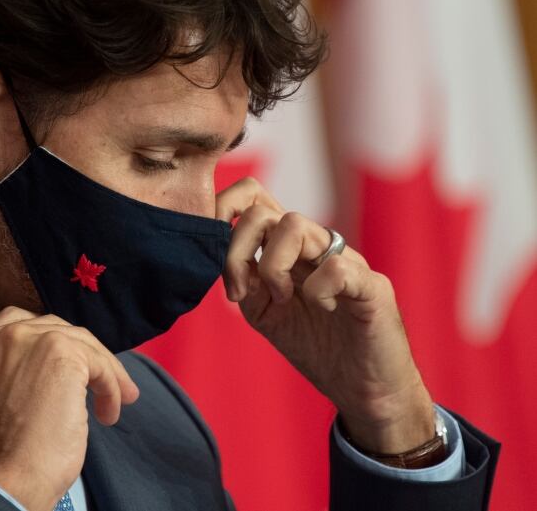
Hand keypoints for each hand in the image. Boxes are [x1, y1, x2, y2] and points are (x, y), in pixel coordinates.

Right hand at [0, 307, 139, 510]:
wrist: (12, 477)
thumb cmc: (9, 452)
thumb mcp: (0, 396)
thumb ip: (18, 371)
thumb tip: (63, 366)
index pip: (26, 331)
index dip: (53, 352)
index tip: (74, 373)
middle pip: (56, 331)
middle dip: (83, 358)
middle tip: (102, 385)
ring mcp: (28, 339)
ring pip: (80, 343)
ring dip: (103, 372)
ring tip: (114, 401)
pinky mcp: (59, 351)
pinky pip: (97, 361)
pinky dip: (111, 384)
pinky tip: (108, 410)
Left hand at [217, 178, 434, 453]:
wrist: (363, 388)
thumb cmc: (317, 348)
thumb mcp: (265, 314)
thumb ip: (245, 283)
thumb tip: (224, 259)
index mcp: (289, 250)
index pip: (253, 200)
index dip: (225, 212)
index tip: (216, 263)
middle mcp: (316, 246)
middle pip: (263, 211)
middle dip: (237, 251)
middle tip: (242, 293)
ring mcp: (345, 260)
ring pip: (295, 226)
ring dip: (273, 266)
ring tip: (282, 300)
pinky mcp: (371, 285)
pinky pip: (335, 267)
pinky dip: (318, 292)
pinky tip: (325, 310)